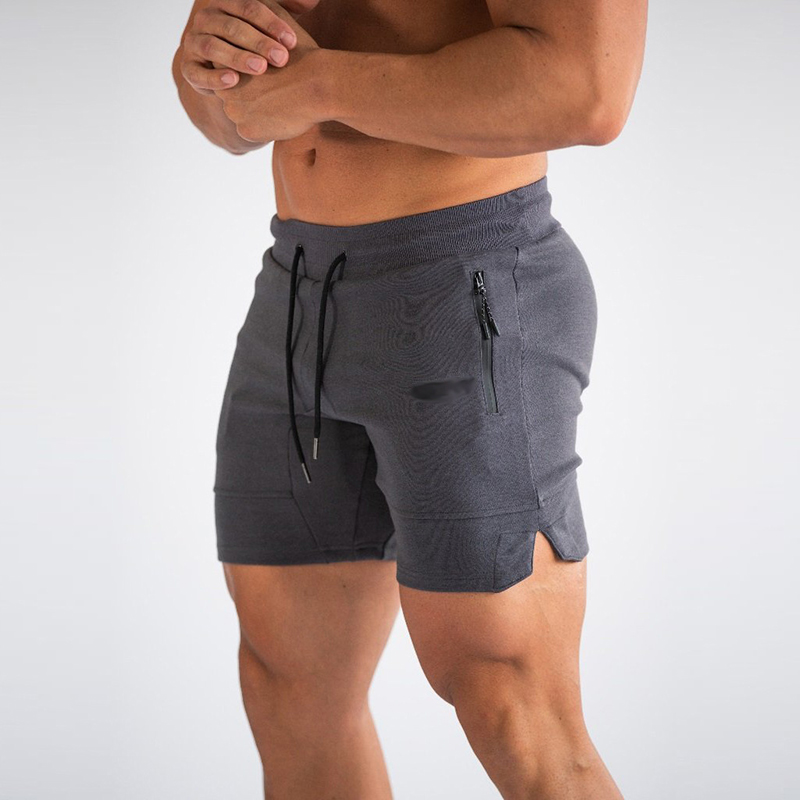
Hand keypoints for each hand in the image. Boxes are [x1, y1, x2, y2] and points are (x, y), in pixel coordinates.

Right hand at [180, 0, 302, 94]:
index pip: (248, 7)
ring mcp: (195, 42)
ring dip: (237, 57)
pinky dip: (215, 77)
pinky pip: (198, 73)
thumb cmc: (258, 46)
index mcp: (227, 3)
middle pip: (232, 26)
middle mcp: (207, 18)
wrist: (231, 73)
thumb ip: (288, 9)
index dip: (271, 23)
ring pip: (214, 46)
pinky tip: (233, 81)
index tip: (292, 42)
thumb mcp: (272, 25)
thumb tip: (312, 2)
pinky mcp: (189, 68)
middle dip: (258, 42)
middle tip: (281, 59)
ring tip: (261, 68)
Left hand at [212, 0, 324, 142]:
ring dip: (259, 114)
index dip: (253, 79)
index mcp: (226, 61)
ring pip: (244, 117)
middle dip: (252, 98)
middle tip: (275, 93)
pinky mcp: (246, 130)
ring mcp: (233, 110)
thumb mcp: (277, 31)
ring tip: (282, 104)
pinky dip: (267, 129)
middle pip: (235, 99)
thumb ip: (262, 26)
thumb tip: (259, 16)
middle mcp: (223, 86)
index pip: (232, 76)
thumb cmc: (303, 56)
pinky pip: (253, 133)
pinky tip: (282, 117)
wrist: (317, 84)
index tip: (270, 78)